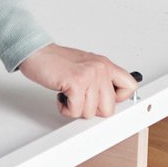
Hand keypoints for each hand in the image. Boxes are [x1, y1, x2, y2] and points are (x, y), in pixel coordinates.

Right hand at [18, 43, 137, 118]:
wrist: (37, 53)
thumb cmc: (57, 61)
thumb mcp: (85, 66)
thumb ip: (100, 80)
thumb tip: (110, 99)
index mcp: (105, 65)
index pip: (130, 86)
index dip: (117, 100)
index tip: (103, 100)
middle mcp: (100, 68)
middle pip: (109, 108)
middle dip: (92, 109)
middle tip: (80, 98)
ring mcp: (90, 75)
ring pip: (90, 113)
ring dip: (75, 108)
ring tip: (68, 93)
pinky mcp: (76, 82)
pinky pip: (76, 111)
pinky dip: (65, 108)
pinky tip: (61, 95)